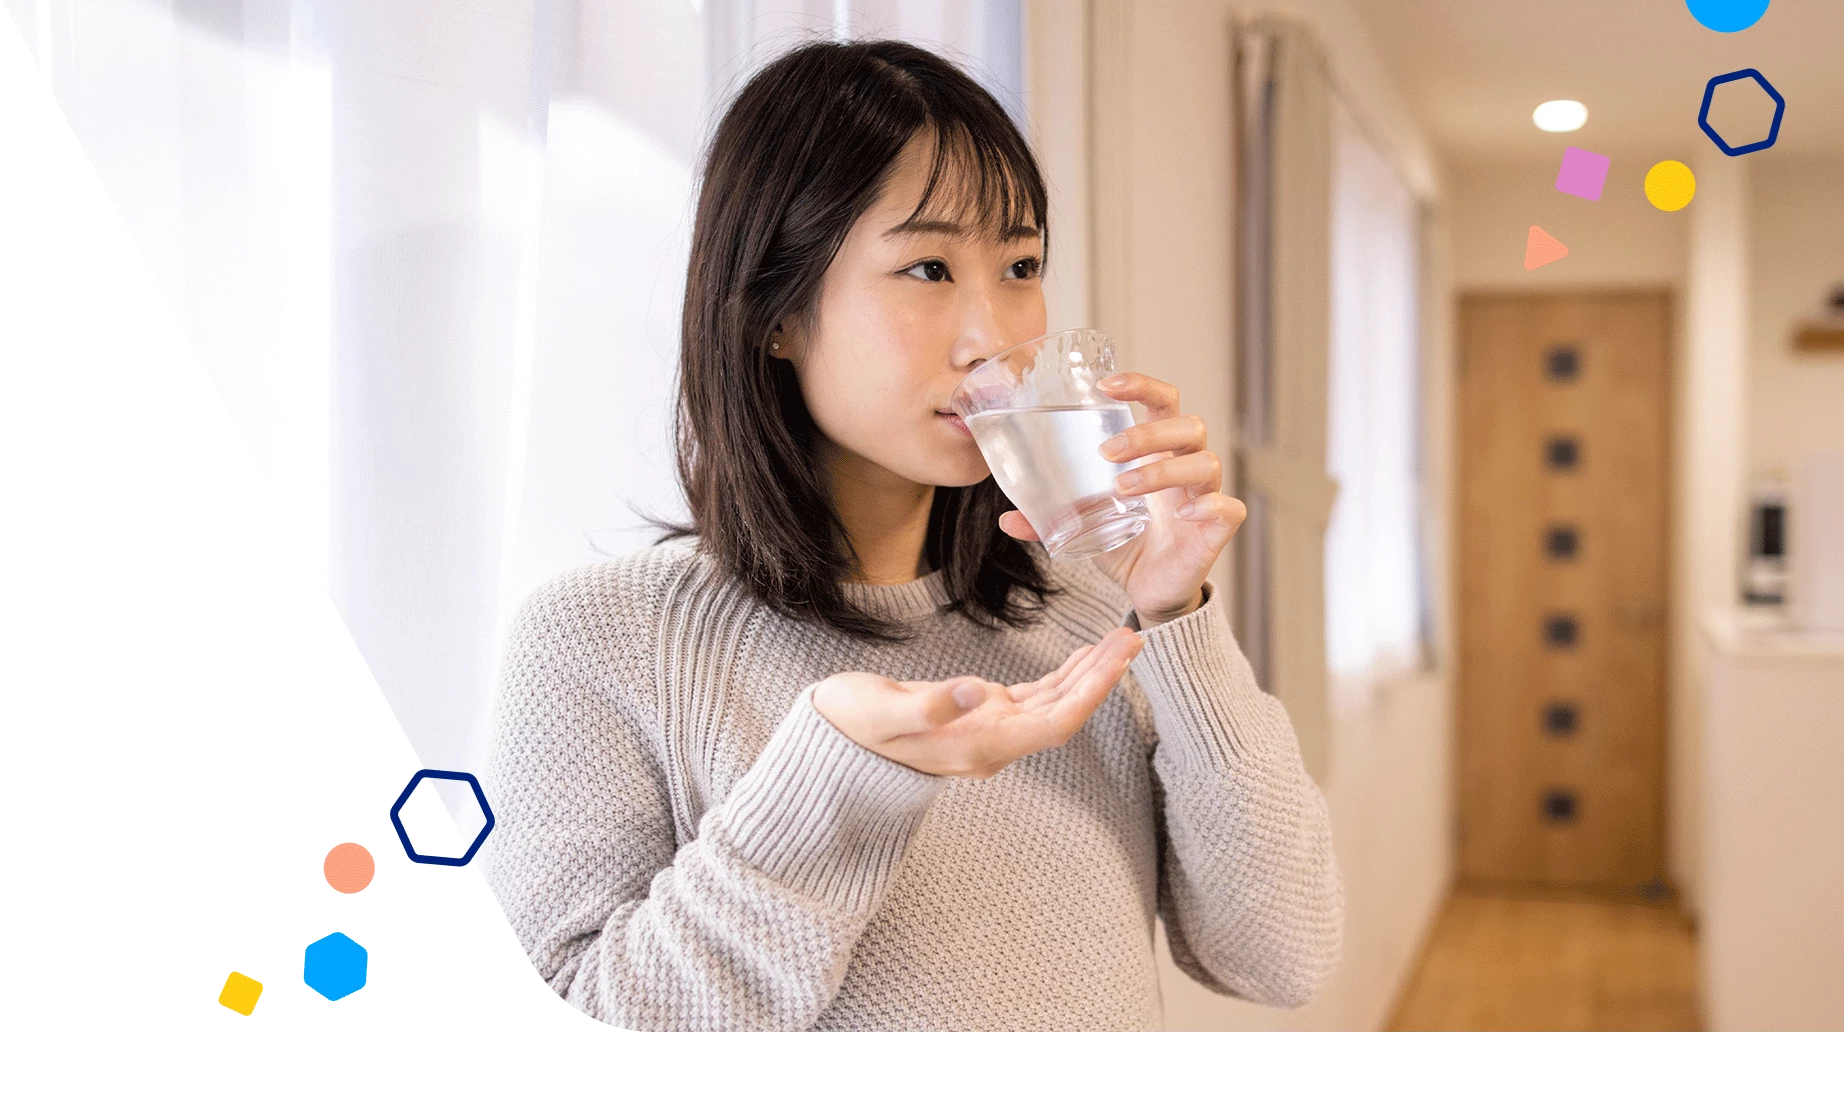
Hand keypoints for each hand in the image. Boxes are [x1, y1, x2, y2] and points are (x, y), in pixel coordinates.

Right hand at [811, 627, 1144, 777]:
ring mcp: (988, 731)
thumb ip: (927, 707)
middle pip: (1063, 713)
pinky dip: (1062, 676)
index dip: (1090, 694)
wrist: (831, 741)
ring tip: (1118, 639)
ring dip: (1087, 674)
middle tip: (1132, 638)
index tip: (1117, 662)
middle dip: (1101, 678)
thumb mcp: (880, 712)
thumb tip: (974, 692)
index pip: (1053, 724)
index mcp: (977, 745)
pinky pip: (1034, 698)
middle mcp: (992, 744)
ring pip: (1054, 704)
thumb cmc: (851, 724)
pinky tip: (1083, 657)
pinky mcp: (980, 715)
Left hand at [998, 373, 1245, 626]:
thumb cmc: (1126, 544)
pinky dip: (1209, 506)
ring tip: (1125, 488)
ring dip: (1164, 469)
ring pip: (1205, 461)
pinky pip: (1229, 508)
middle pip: (1188, 424)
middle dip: (1147, 433)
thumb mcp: (1086, 525)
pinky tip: (1182, 514)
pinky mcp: (1216, 530)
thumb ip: (1049, 518)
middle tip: (1107, 454)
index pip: (1164, 401)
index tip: (1106, 385)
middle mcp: (1187, 467)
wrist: (1150, 591)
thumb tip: (1007, 519)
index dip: (1142, 385)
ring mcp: (1204, 496)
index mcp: (1159, 452)